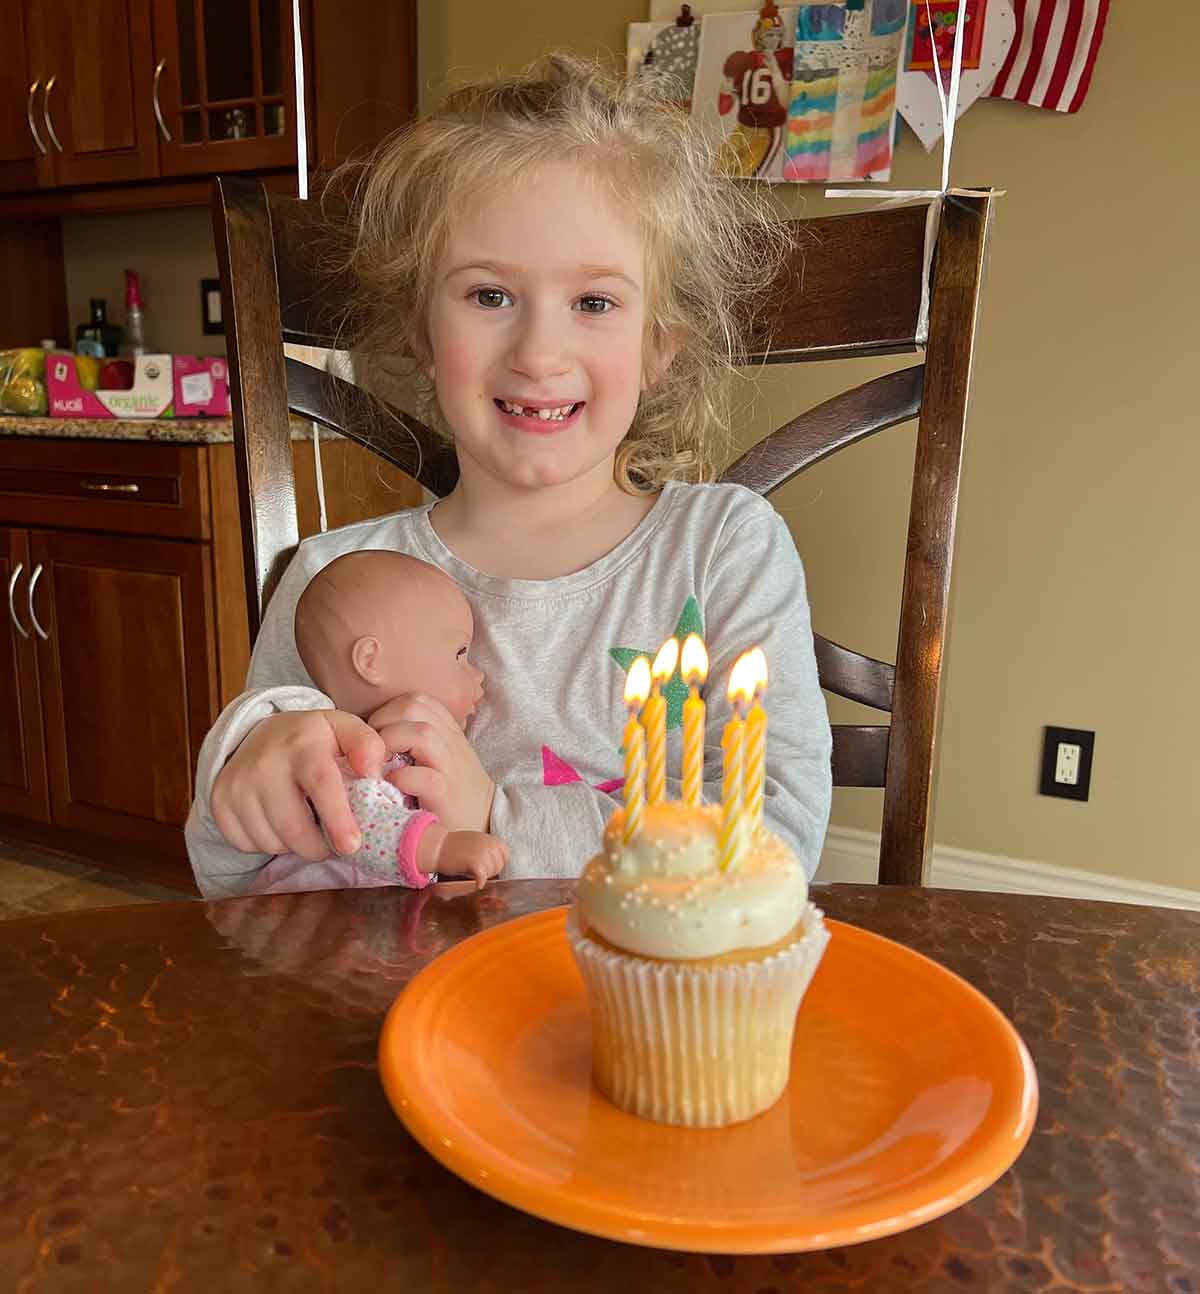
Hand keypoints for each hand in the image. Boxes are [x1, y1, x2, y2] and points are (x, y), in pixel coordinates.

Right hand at [211, 710, 386, 859]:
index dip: (338, 820)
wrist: (261, 733)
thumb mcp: (345, 729)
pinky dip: (268, 843)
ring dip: (294, 845)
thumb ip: (368, 745)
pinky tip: (278, 821)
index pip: (321, 785)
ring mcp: (238, 783)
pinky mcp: (220, 802)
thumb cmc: (313, 739)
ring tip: (304, 822)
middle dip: (319, 847)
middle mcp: (265, 763)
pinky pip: (248, 845)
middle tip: (333, 843)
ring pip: (272, 842)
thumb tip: (374, 773)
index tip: (352, 845)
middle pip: (294, 827)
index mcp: (303, 744)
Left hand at [370, 694, 495, 832]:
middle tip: (374, 750)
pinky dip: (401, 778)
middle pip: (414, 706)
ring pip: (422, 733)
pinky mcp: (447, 794)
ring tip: (380, 766)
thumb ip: (416, 739)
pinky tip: (392, 786)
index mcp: (447, 729)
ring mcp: (451, 766)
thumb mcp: (439, 754)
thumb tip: (372, 733)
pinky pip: (424, 777)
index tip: (378, 736)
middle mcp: (451, 741)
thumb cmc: (452, 788)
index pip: (416, 699)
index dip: (389, 712)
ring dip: (390, 745)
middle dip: (383, 722)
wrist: (486, 820)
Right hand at [425, 829, 507, 890]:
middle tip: (477, 871)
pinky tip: (475, 883)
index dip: (497, 862)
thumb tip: (498, 863)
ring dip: (484, 876)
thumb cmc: (453, 846)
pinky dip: (479, 882)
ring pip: (492, 873)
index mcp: (491, 838)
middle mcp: (489, 845)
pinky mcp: (475, 863)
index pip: (505, 854)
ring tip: (472, 873)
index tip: (488, 866)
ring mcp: (483, 853)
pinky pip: (483, 878)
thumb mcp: (476, 841)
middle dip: (490, 871)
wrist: (436, 847)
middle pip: (499, 866)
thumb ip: (488, 848)